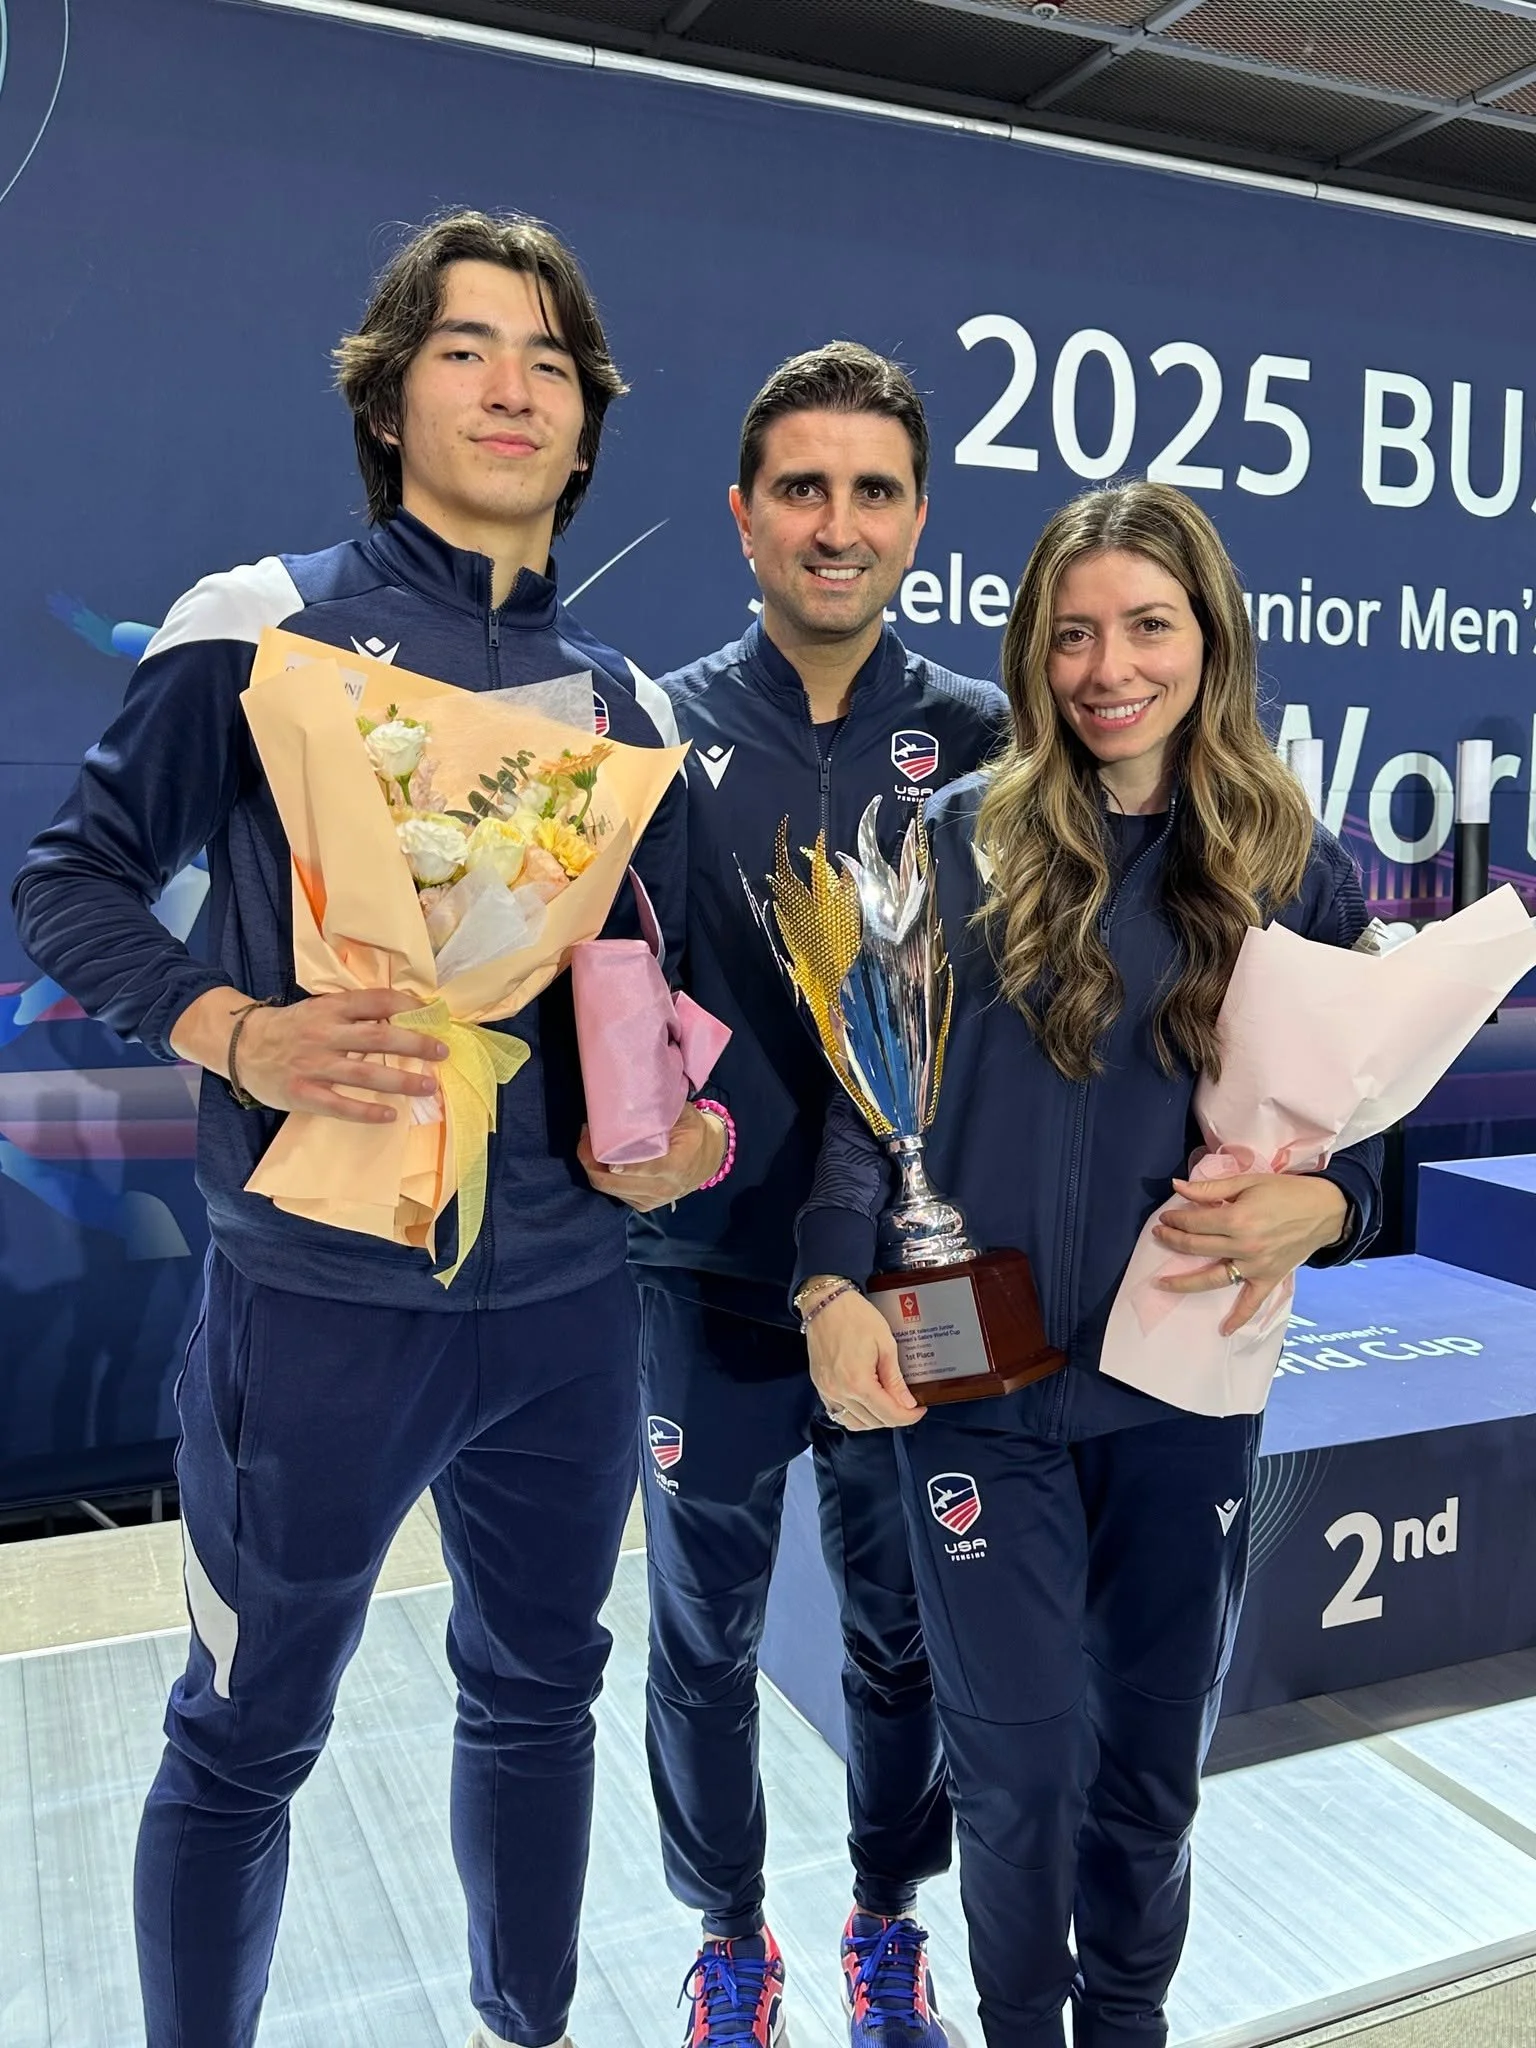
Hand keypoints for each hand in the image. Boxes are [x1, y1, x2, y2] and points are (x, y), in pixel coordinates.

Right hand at [173, 985, 447, 1122]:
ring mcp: (313, 1065)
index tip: (431, 1013)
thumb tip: (401, 1013)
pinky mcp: (303, 1094)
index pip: (374, 1001)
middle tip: (442, 1051)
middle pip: (377, 1037)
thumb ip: (353, 1012)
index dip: (406, 1005)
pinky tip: (390, 1115)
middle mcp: (324, 1034)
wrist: (241, 1046)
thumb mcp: (319, 1009)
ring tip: (429, 1086)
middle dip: (415, 1044)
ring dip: (401, 1081)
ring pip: (365, 1074)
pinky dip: (367, 1112)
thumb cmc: (291, 1028)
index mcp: (329, 1008)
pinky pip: (341, 1106)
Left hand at [577, 1102, 725, 1212]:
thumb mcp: (684, 1115)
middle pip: (612, 1182)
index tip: (595, 1142)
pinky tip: (600, 1159)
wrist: (708, 1159)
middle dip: (590, 1159)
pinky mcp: (644, 1205)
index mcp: (676, 1165)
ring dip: (592, 1167)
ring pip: (608, 1188)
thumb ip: (661, 1112)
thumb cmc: (694, 1131)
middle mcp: (662, 1188)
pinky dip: (603, 1176)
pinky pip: (614, 1192)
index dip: (614, 1160)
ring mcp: (652, 1200)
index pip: (641, 1168)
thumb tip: (630, 1100)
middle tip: (584, 1134)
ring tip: (587, 1143)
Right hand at [803, 1286, 921, 1430]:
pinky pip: (838, 1413)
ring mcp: (826, 1391)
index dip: (909, 1416)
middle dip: (894, 1417)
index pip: (889, 1414)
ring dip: (874, 1420)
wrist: (825, 1302)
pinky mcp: (819, 1386)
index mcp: (858, 1382)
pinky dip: (855, 1415)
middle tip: (907, 1404)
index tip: (920, 1409)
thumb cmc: (856, 1317)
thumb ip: (895, 1379)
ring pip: (854, 1423)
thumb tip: (907, 1403)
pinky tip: (866, 1404)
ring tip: (888, 1405)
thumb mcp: (885, 1344)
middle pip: (873, 1422)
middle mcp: (839, 1392)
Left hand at [1153, 1171, 1348, 1334]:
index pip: (1194, 1223)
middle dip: (1173, 1241)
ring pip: (1212, 1279)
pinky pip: (1252, 1302)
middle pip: (1197, 1248)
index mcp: (1237, 1220)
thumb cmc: (1285, 1191)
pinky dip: (1239, 1318)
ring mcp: (1256, 1267)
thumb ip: (1210, 1188)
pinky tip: (1224, 1330)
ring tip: (1162, 1283)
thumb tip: (1176, 1188)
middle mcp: (1243, 1247)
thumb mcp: (1248, 1181)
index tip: (1165, 1218)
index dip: (1175, 1220)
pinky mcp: (1269, 1279)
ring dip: (1184, 1282)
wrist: (1325, 1209)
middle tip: (1159, 1236)